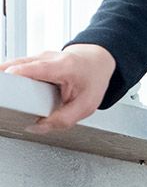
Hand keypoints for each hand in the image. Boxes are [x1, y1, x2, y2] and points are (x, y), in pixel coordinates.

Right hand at [0, 44, 115, 133]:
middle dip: (8, 80)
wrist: (98, 60)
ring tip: (6, 97)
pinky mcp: (34, 62)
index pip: (38, 68)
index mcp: (64, 66)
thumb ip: (63, 119)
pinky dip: (11, 79)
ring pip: (16, 66)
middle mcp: (50, 58)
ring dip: (8, 81)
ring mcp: (40, 58)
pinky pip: (18, 69)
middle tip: (4, 98)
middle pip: (21, 65)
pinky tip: (9, 91)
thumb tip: (37, 128)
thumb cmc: (93, 78)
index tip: (7, 83)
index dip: (20, 74)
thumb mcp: (87, 104)